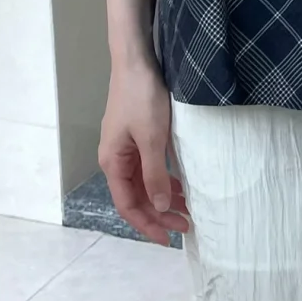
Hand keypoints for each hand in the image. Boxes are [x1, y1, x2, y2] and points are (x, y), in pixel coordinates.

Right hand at [99, 57, 189, 246]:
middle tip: (186, 226)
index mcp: (113, 162)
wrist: (137, 60)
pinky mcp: (138, 137)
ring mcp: (127, 148)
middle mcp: (116, 159)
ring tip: (188, 210)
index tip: (168, 239)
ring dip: (163, 199)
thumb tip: (159, 208)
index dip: (146, 225)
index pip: (127, 205)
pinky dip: (164, 181)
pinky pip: (150, 169)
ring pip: (144, 184)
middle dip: (159, 215)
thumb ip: (155, 175)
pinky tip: (181, 186)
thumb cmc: (142, 98)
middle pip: (136, 198)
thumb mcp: (153, 139)